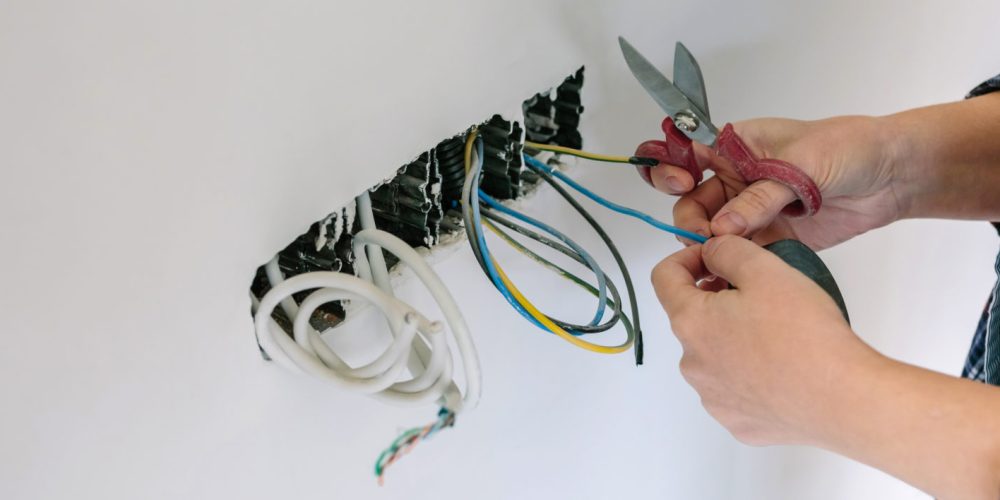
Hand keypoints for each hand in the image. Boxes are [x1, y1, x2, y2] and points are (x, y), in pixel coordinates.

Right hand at [642, 116, 904, 249]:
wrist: (892, 175)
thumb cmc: (848, 148)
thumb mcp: (801, 164)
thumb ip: (761, 197)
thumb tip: (722, 228)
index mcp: (736, 145)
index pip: (686, 153)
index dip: (672, 168)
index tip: (681, 183)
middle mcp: (736, 178)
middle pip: (691, 201)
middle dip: (692, 219)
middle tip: (706, 237)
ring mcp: (751, 210)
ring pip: (711, 231)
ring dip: (710, 245)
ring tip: (722, 258)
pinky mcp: (769, 237)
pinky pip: (739, 252)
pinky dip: (731, 263)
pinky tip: (732, 274)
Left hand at [651, 235, 879, 444]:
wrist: (843, 400)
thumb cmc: (807, 336)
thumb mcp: (765, 269)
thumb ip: (727, 250)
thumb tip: (711, 251)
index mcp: (691, 322)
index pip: (665, 278)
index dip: (688, 258)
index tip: (713, 256)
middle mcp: (692, 363)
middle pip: (692, 318)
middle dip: (717, 300)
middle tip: (759, 294)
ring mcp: (713, 397)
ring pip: (714, 355)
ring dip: (734, 338)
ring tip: (777, 333)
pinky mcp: (737, 422)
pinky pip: (736, 389)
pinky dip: (751, 374)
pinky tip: (782, 368)